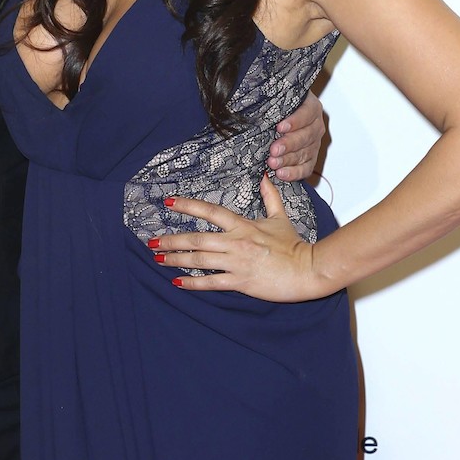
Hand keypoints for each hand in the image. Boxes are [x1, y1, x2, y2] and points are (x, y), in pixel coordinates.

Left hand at [148, 178, 321, 301]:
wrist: (308, 269)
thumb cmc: (294, 245)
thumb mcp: (280, 218)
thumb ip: (270, 197)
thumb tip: (264, 177)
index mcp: (243, 225)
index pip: (210, 211)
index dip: (187, 206)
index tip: (168, 203)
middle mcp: (236, 242)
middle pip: (197, 238)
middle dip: (171, 240)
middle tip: (151, 241)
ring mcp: (237, 262)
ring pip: (199, 260)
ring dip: (175, 259)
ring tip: (158, 258)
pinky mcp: (240, 282)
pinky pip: (211, 282)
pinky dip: (192, 283)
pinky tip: (177, 283)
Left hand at [267, 88, 325, 181]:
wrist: (277, 121)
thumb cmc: (275, 108)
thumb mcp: (273, 101)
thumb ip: (269, 102)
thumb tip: (255, 102)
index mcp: (311, 107)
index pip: (307, 113)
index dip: (295, 121)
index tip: (280, 127)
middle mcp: (315, 126)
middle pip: (306, 136)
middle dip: (289, 144)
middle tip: (274, 150)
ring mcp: (314, 144)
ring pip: (305, 153)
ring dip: (288, 160)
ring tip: (273, 163)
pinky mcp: (310, 159)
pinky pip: (305, 168)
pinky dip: (294, 173)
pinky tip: (281, 174)